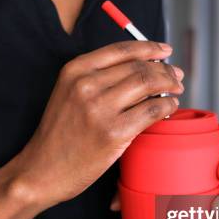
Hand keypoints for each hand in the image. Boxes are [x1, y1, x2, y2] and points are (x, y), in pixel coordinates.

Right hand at [10, 41, 183, 208]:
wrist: (42, 170)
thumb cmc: (59, 135)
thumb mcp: (68, 94)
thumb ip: (97, 78)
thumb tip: (142, 67)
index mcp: (74, 70)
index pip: (121, 50)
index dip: (149, 48)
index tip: (164, 51)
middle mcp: (86, 85)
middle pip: (139, 67)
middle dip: (164, 69)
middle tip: (176, 75)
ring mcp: (100, 109)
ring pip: (148, 85)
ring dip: (169, 85)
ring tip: (176, 90)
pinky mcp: (114, 133)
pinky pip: (152, 110)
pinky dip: (167, 106)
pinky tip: (169, 108)